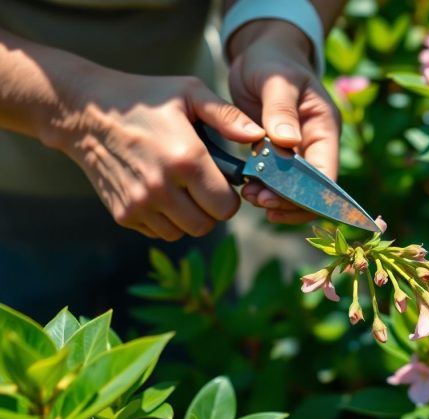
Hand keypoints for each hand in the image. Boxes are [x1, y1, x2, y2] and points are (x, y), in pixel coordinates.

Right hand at [51, 70, 263, 239]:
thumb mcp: (189, 93)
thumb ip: (227, 115)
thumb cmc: (145, 99)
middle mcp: (162, 188)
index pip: (226, 206)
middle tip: (203, 186)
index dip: (230, 197)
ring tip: (181, 187)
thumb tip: (259, 136)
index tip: (223, 181)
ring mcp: (140, 204)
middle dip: (211, 209)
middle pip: (207, 224)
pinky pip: (159, 232)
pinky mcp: (123, 214)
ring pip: (183, 232)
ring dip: (189, 216)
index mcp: (186, 159)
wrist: (85, 112)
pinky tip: (160, 192)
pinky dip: (165, 220)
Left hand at [227, 20, 339, 224]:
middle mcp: (317, 145)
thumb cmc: (273, 62)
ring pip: (295, 189)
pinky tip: (247, 188)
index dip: (305, 195)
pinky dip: (265, 188)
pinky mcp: (281, 153)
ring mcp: (300, 151)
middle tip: (256, 199)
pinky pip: (279, 180)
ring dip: (275, 198)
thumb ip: (281, 109)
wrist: (262, 55)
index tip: (274, 198)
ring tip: (249, 195)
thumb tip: (288, 142)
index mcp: (325, 128)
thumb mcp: (277, 80)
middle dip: (287, 201)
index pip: (325, 175)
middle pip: (312, 189)